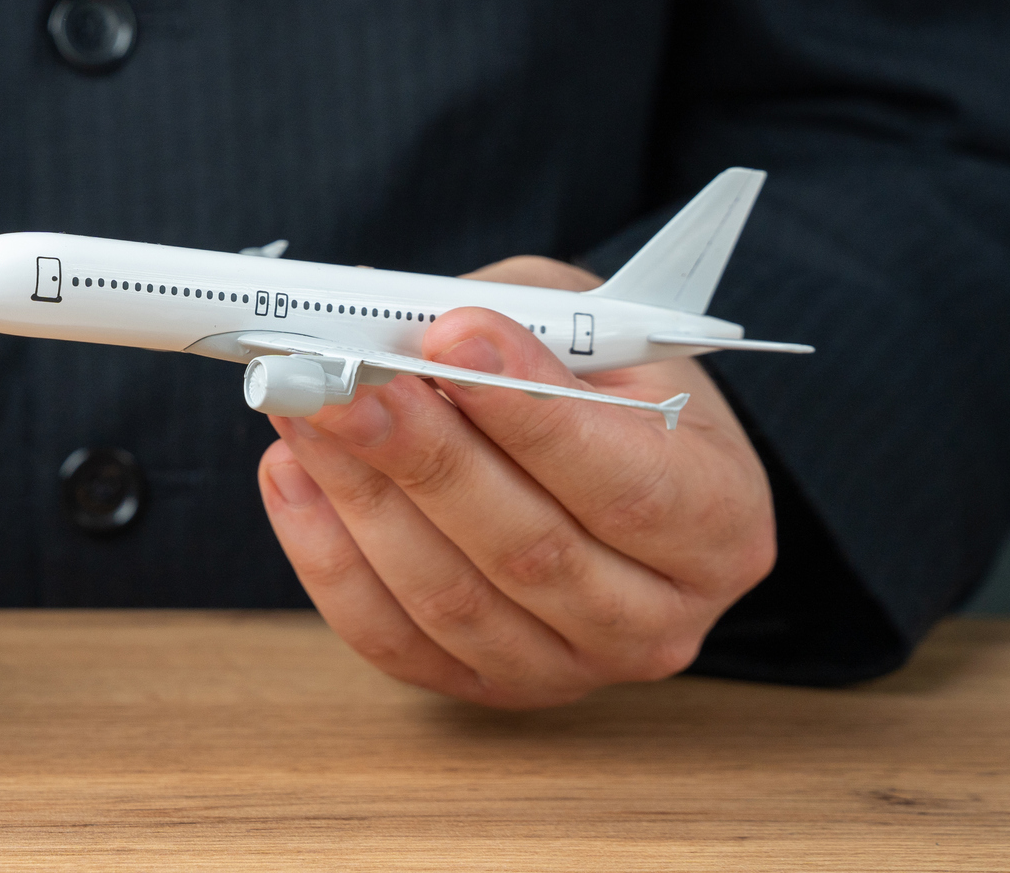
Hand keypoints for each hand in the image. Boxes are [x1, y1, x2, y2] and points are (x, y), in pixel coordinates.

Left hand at [256, 255, 773, 707]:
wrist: (602, 452)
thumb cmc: (601, 380)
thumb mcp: (588, 324)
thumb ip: (517, 328)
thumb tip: (412, 335)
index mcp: (718, 521)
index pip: (625, 483)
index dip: (527, 413)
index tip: (447, 340)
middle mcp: (658, 617)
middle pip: (528, 549)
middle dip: (420, 454)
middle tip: (342, 381)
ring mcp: (568, 668)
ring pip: (449, 597)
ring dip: (358, 496)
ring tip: (300, 411)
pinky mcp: (482, 685)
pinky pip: (390, 636)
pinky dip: (326, 554)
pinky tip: (290, 473)